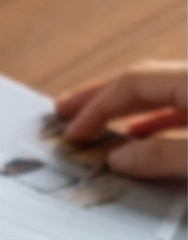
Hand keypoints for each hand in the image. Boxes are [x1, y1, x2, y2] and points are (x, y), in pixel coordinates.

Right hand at [55, 61, 186, 178]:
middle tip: (64, 111)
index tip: (72, 133)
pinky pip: (182, 104)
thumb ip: (164, 156)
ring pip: (162, 91)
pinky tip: (140, 131)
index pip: (133, 83)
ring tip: (96, 123)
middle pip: (143, 79)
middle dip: (100, 97)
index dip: (97, 107)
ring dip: (124, 107)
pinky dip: (156, 116)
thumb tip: (117, 160)